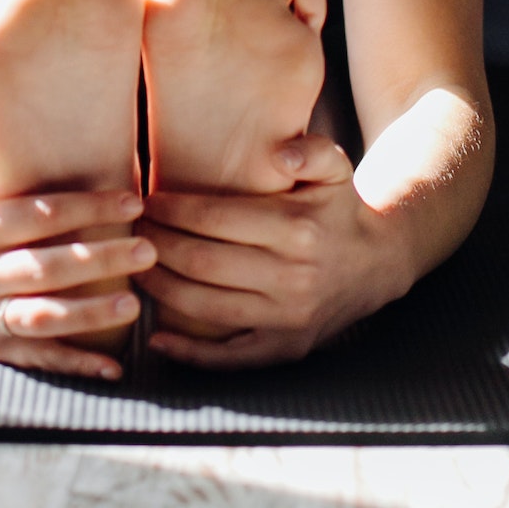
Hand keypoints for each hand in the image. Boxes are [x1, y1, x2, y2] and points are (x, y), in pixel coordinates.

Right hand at [0, 136, 155, 379]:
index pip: (37, 216)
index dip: (85, 209)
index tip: (133, 202)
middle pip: (44, 268)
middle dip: (99, 261)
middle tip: (149, 250)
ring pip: (41, 317)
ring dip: (89, 315)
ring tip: (135, 306)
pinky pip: (37, 357)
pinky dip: (74, 364)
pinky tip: (113, 366)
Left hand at [139, 134, 386, 368]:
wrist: (377, 263)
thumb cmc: (339, 209)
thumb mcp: (336, 168)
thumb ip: (312, 150)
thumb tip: (281, 154)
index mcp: (297, 229)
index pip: (216, 220)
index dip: (173, 211)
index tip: (146, 202)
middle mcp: (292, 277)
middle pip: (202, 262)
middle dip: (157, 247)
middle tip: (131, 232)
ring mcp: (288, 318)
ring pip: (206, 307)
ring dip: (162, 289)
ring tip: (135, 268)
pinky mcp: (286, 347)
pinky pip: (230, 357)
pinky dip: (190, 353)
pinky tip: (158, 337)